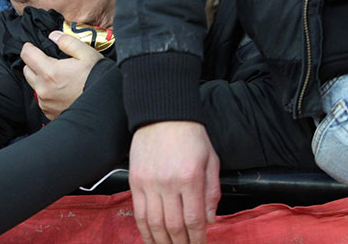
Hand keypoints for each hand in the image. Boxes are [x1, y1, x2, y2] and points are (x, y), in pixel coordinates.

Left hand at [20, 30, 102, 119]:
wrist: (105, 105)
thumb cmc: (97, 80)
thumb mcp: (87, 54)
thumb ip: (68, 42)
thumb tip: (53, 36)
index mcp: (50, 72)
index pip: (26, 55)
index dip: (29, 47)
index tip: (34, 46)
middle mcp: (44, 89)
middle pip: (27, 70)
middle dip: (35, 63)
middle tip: (50, 62)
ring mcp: (46, 103)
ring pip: (34, 85)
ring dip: (42, 79)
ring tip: (60, 78)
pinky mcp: (49, 113)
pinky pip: (42, 100)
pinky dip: (48, 93)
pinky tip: (62, 91)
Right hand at [129, 121, 219, 243]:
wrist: (162, 115)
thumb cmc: (190, 136)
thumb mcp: (211, 161)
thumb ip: (212, 192)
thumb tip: (209, 220)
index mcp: (190, 178)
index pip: (194, 220)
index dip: (198, 239)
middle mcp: (168, 183)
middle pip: (173, 226)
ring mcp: (148, 183)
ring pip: (153, 223)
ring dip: (161, 241)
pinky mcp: (135, 180)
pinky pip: (138, 211)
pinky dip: (144, 229)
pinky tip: (150, 237)